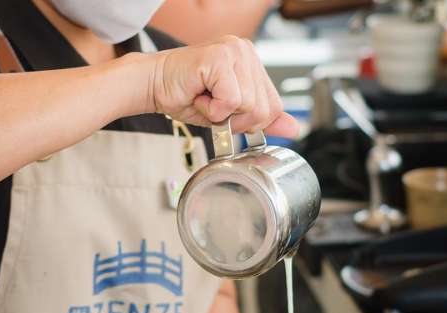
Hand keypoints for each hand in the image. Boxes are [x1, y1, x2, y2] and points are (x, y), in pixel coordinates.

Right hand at [149, 36, 299, 137]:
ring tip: (204, 98)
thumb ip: (262, 118)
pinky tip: (199, 95)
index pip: (274, 104)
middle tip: (212, 106)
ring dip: (221, 113)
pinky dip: (212, 109)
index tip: (226, 113)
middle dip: (236, 120)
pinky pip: (231, 100)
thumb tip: (294, 127)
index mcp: (251, 61)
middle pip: (264, 108)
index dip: (250, 120)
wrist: (152, 85)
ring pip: (248, 105)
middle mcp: (246, 51)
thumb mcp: (229, 112)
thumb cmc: (185, 95)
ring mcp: (234, 51)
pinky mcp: (219, 57)